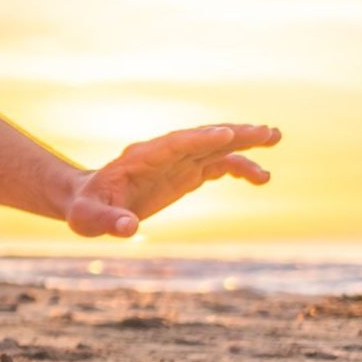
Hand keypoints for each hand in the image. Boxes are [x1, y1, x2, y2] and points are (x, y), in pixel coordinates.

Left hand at [67, 124, 280, 237]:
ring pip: (215, 148)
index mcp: (139, 159)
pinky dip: (239, 168)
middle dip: (233, 134)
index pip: (173, 144)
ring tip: (275, 139)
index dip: (199, 139)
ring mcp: (177, 162)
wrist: (90, 201)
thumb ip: (106, 221)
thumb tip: (128, 229)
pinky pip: (217, 165)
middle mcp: (163, 155)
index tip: (225, 134)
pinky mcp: (186, 173)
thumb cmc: (86, 209)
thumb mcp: (87, 219)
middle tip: (267, 132)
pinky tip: (262, 177)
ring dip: (245, 143)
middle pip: (202, 139)